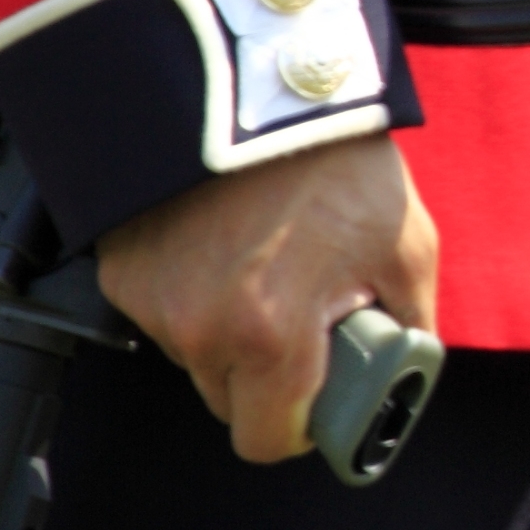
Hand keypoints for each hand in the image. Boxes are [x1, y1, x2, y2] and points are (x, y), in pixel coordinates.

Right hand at [98, 136, 442, 465]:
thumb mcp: (406, 253)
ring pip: (195, 356)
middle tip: (303, 320)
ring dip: (228, 334)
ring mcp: (151, 300)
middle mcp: (199, 329)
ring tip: (268, 267)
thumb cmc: (336, 166)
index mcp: (272, 340)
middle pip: (230, 401)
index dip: (301, 428)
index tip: (319, 404)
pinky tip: (226, 247)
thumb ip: (408, 329)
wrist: (258, 90)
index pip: (268, 439)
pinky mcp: (120, 269)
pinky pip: (161, 313)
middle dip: (269, 377)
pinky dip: (193, 295)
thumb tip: (405, 370)